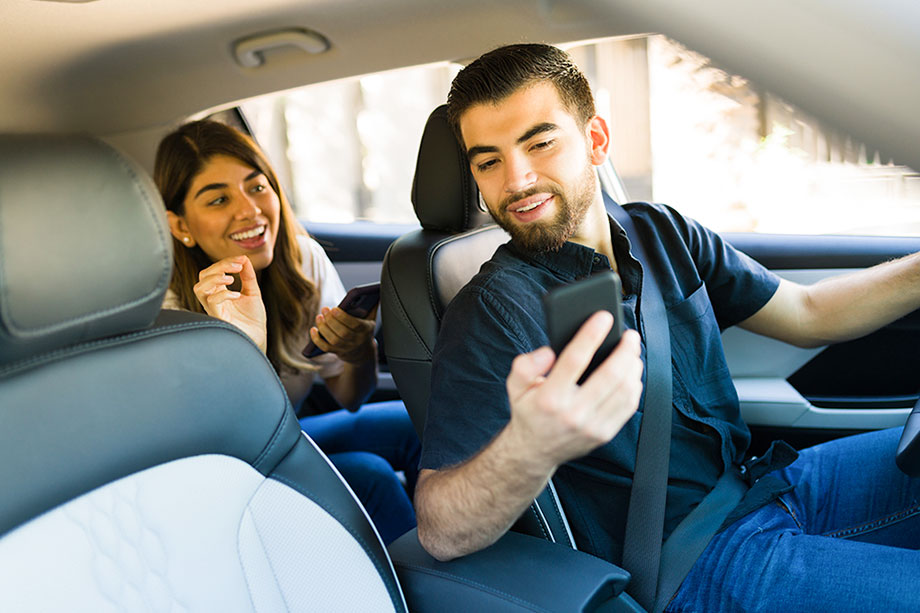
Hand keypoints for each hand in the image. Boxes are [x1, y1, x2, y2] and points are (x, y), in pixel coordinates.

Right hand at [193, 256, 266, 350]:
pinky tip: (237, 295)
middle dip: (219, 266)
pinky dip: (223, 295)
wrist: (258, 337)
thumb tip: (244, 258)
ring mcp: (213, 309)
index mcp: (219, 291)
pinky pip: (211, 302)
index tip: (242, 259)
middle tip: (238, 266)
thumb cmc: (253, 318)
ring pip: (199, 289)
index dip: (226, 261)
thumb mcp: (252, 292)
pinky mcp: (217, 318)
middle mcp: (212, 299)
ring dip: (214, 279)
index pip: (214, 271)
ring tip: (231, 279)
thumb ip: (248, 276)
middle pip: (203, 276)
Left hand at [309, 304, 377, 363]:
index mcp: (366, 330)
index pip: (355, 324)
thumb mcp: (371, 319)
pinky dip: (317, 339)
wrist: (363, 352)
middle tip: (324, 309)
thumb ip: (372, 306)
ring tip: (319, 317)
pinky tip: (313, 330)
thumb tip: (373, 290)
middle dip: (331, 320)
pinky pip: (325, 348)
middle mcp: (357, 340)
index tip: (334, 308)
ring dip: (324, 328)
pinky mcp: (337, 352)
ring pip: (333, 340)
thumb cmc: (365, 330)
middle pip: (342, 333)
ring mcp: (347, 347)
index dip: (343, 317)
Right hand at [505, 312, 642, 468]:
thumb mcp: (515, 386)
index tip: (603, 317)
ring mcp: (592, 426)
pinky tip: (631, 373)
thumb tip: (548, 353)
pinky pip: (628, 406)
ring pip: (625, 390)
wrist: (534, 451)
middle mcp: (573, 413)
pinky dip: (634, 385)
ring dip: (633, 366)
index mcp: (549, 398)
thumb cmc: (529, 411)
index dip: (591, 335)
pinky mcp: (604, 433)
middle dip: (625, 350)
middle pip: (610, 375)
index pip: (574, 360)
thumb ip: (525, 365)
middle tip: (630, 335)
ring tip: (632, 351)